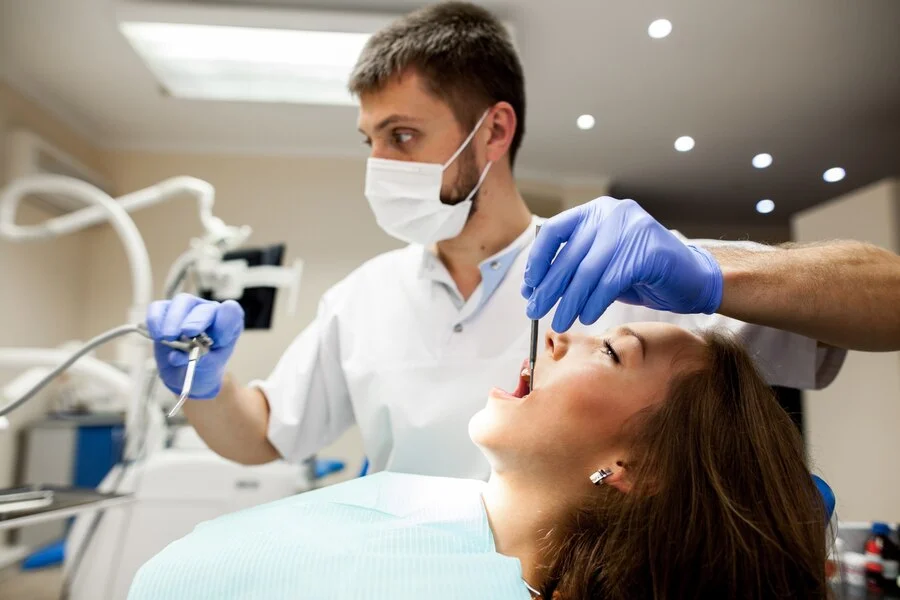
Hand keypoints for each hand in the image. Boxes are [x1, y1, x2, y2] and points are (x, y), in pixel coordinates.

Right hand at [146, 294, 243, 397]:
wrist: (187, 374)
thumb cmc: (204, 367)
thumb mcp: (209, 367)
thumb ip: (199, 359)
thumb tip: (176, 355)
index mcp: (228, 324)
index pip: (232, 312)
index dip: (225, 322)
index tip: (218, 340)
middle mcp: (209, 312)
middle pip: (204, 308)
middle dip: (195, 320)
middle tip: (186, 332)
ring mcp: (187, 309)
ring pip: (182, 302)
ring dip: (174, 319)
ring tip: (168, 337)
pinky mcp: (166, 312)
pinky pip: (159, 308)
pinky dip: (155, 319)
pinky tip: (156, 335)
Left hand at [522, 197, 723, 331]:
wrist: (691, 279)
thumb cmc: (641, 274)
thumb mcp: (600, 266)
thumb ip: (571, 268)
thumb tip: (531, 286)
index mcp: (596, 211)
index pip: (554, 230)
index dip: (538, 259)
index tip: (529, 285)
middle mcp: (612, 214)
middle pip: (569, 254)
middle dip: (549, 287)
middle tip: (534, 309)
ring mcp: (632, 228)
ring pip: (588, 271)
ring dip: (569, 301)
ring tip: (559, 320)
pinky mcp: (647, 250)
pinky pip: (610, 281)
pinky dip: (594, 302)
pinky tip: (586, 316)